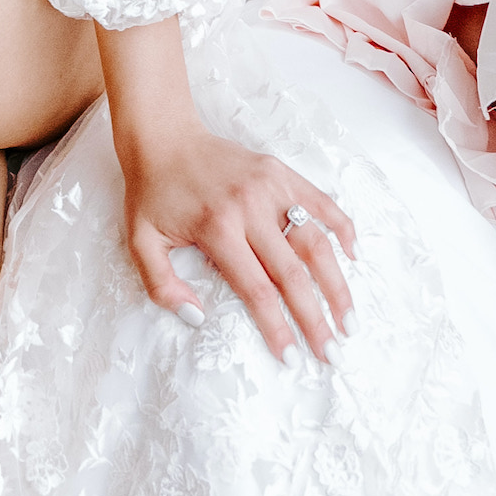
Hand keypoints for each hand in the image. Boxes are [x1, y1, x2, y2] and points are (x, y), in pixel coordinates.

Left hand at [117, 115, 356, 359]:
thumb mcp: (140, 242)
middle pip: (292, 275)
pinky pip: (320, 201)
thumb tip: (198, 318)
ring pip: (315, 242)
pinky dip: (342, 227)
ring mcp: (270, 186)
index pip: (258, 290)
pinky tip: (354, 255)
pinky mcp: (280, 171)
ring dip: (336, 284)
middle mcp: (249, 208)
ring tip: (349, 319)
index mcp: (217, 228)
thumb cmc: (152, 194)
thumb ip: (162, 286)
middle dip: (315, 320)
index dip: (278, 329)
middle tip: (332, 354)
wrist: (163, 136)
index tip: (294, 359)